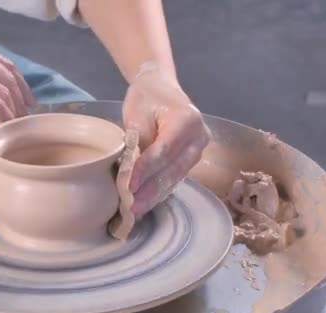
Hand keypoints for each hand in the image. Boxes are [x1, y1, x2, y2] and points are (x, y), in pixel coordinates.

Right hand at [0, 35, 35, 122]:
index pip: (6, 64)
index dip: (21, 84)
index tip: (27, 99)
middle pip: (10, 79)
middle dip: (22, 100)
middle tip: (27, 116)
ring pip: (4, 93)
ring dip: (13, 112)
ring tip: (15, 125)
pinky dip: (2, 117)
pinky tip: (2, 126)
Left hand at [123, 62, 210, 217]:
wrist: (160, 86)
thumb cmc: (146, 98)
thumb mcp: (136, 116)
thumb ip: (137, 143)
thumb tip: (130, 175)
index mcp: (187, 120)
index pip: (162, 152)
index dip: (144, 172)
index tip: (127, 188)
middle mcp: (199, 136)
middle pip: (171, 169)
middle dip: (148, 192)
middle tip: (129, 210)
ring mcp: (199, 149)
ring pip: (174, 177)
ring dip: (153, 196)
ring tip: (134, 212)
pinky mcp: (192, 158)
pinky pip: (175, 177)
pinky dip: (159, 190)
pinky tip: (144, 203)